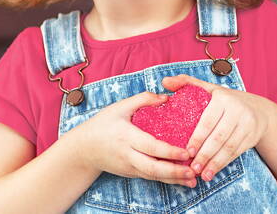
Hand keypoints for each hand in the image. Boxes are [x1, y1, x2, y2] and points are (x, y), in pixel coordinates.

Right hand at [62, 91, 199, 186]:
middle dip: (174, 171)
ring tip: (192, 180)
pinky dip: (167, 179)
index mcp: (126, 136)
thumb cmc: (102, 124)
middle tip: (192, 171)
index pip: (150, 146)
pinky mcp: (131, 173)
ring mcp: (129, 167)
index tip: (187, 152)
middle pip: (153, 168)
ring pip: (154, 176)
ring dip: (174, 179)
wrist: (83, 149)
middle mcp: (128, 155)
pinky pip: (151, 177)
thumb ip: (143, 99)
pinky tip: (181, 180)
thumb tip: (166, 97)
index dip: (169, 151)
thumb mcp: (119, 107)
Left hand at [161, 74, 271, 182]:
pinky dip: (223, 164)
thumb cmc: (225, 100)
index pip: (208, 121)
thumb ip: (186, 83)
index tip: (187, 152)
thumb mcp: (208, 88)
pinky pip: (236, 153)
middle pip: (218, 137)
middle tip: (192, 168)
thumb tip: (165, 82)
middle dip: (205, 154)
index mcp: (223, 98)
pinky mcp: (252, 137)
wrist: (258, 109)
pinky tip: (212, 172)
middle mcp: (237, 110)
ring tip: (202, 175)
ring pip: (228, 147)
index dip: (198, 138)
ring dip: (214, 163)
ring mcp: (247, 124)